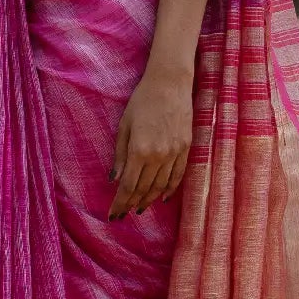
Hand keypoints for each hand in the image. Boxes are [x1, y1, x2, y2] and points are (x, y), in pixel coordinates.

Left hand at [108, 62, 192, 218]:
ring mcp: (174, 153)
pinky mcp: (186, 148)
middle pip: (144, 189)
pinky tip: (162, 198)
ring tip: (139, 208)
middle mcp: (158, 156)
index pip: (128, 186)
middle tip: (123, 215)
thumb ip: (119, 154)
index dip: (120, 203)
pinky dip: (169, 189)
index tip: (113, 215)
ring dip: (149, 199)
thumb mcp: (124, 125)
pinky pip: (178, 176)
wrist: (170, 83)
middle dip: (131, 204)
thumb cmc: (142, 100)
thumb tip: (115, 179)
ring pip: (161, 186)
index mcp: (139, 150)